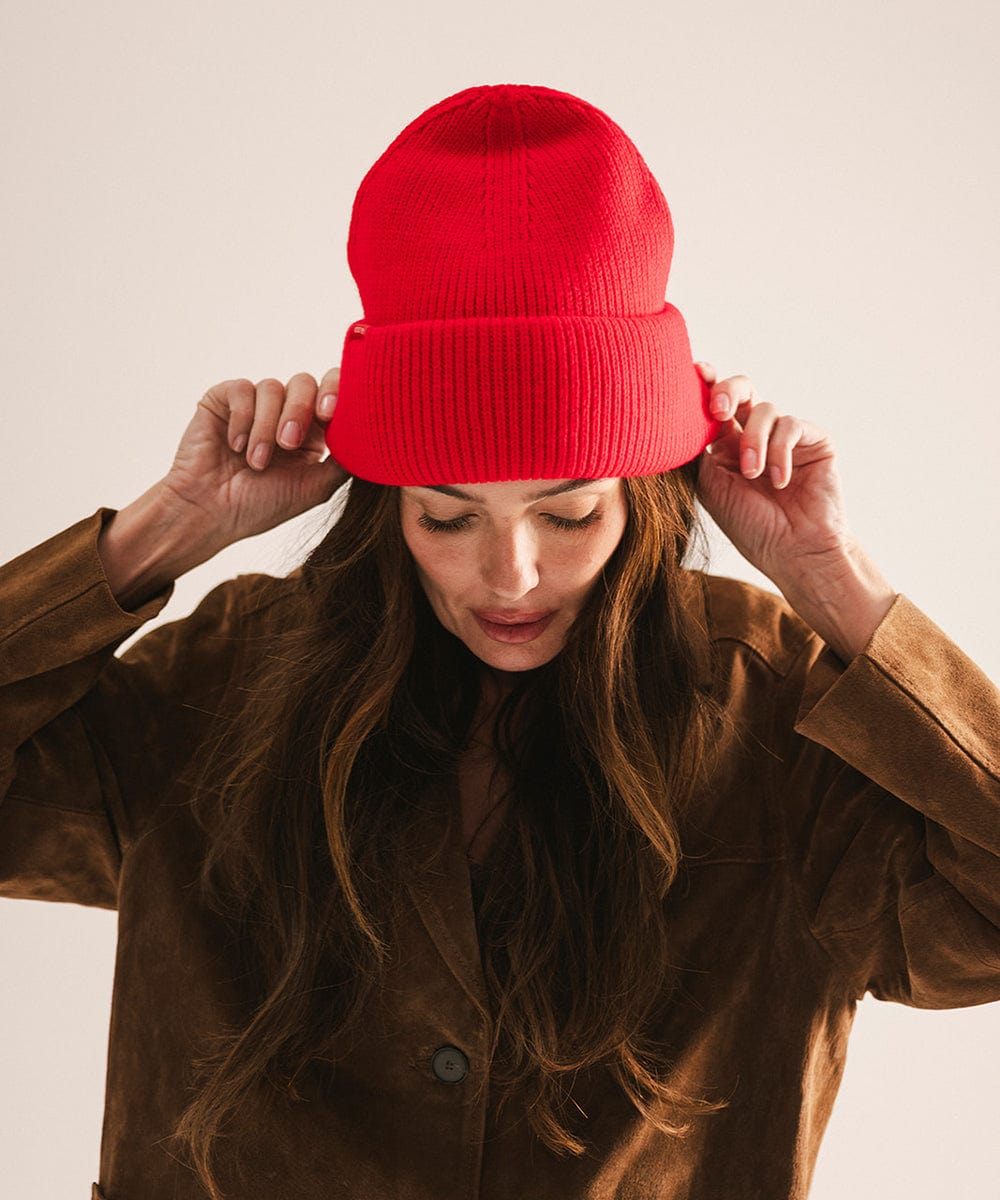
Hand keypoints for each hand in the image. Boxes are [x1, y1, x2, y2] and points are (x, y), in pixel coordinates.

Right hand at [98, 370, 346, 608]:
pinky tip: (234, 447)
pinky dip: (242, 419)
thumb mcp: (314, 488)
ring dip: (266, 427)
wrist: (209, 514)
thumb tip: (376, 440)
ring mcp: (255, 404)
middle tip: (289, 443)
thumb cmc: (260, 506)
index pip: (333, 395)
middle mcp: (286, 412)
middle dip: (300, 410)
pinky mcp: (224, 399)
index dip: (337, 395)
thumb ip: (344, 461)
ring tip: (256, 462)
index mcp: (312, 431)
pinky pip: (242, 389)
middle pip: (305, 382)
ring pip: (273, 387)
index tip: (331, 414)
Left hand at [693, 362, 895, 659]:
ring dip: (754, 441)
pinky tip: (779, 480)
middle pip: (741, 388)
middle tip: (717, 409)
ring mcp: (785, 436)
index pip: (713, 405)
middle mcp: (755, 434)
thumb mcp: (711, 486)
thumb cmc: (750, 526)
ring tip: (753, 475)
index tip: (694, 373)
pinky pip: (792, 426)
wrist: (794, 553)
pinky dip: (780, 451)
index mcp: (725, 444)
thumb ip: (699, 449)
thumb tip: (681, 414)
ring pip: (764, 408)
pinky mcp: (815, 440)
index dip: (704, 384)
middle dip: (727, 390)